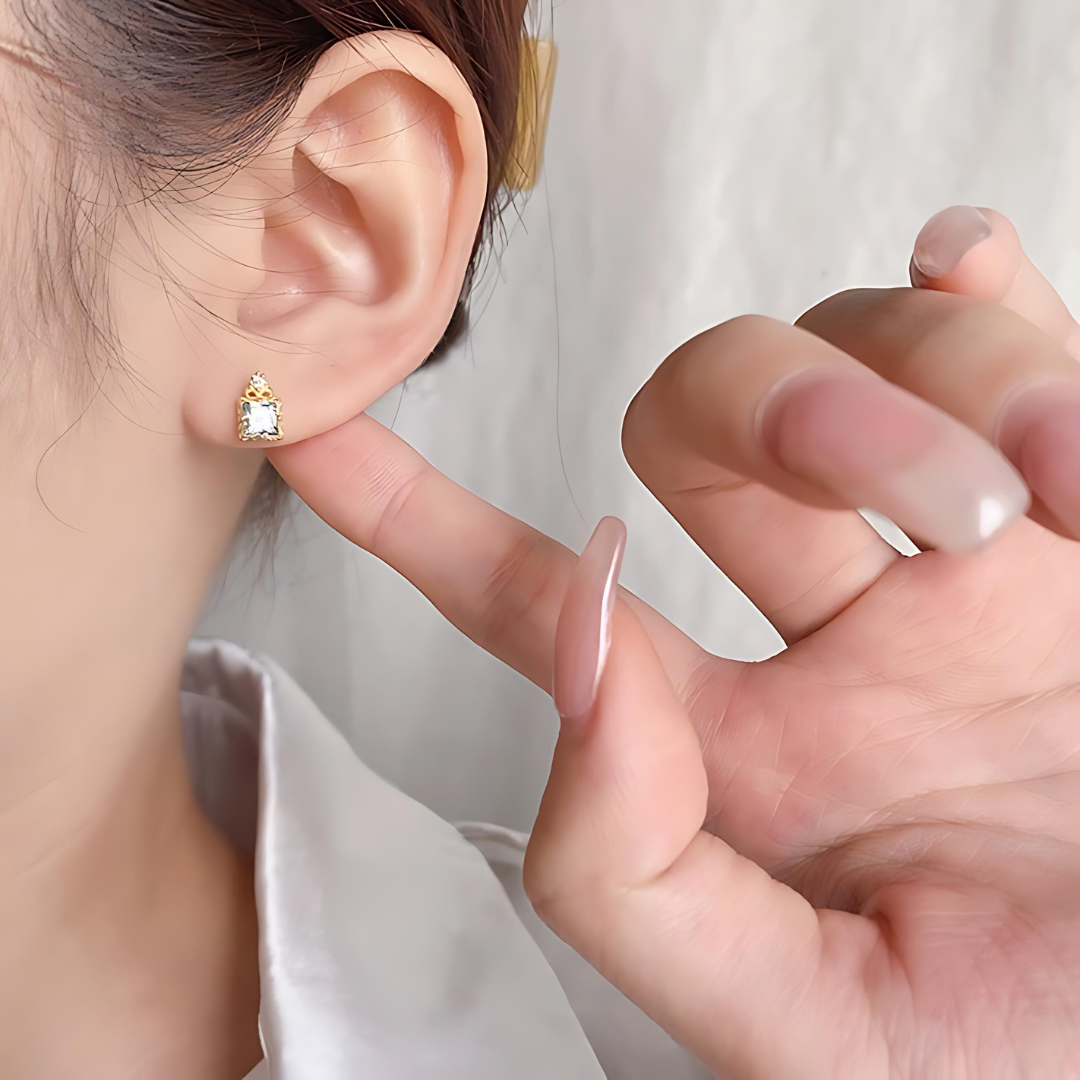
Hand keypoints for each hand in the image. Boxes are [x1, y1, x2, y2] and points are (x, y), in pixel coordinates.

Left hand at [270, 207, 1079, 1078]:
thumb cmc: (1047, 1053)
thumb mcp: (822, 1031)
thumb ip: (644, 873)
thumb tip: (580, 661)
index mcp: (747, 756)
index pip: (534, 603)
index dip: (410, 515)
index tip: (311, 423)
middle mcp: (833, 636)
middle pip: (696, 421)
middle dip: (785, 413)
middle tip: (929, 503)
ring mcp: (951, 554)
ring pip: (846, 352)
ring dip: (932, 388)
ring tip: (1048, 496)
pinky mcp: (1074, 500)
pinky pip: (993, 330)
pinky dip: (982, 303)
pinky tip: (976, 282)